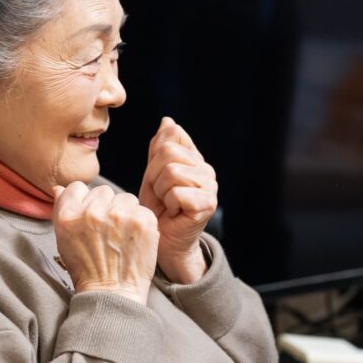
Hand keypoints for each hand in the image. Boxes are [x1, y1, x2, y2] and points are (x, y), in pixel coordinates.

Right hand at [52, 182, 158, 304]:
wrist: (112, 294)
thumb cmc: (86, 270)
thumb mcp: (63, 240)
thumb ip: (61, 210)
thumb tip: (60, 188)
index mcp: (70, 215)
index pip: (78, 187)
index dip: (84, 201)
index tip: (90, 217)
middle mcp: (94, 212)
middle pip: (103, 191)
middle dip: (106, 207)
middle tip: (107, 231)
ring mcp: (120, 216)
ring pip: (125, 198)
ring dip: (125, 212)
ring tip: (122, 235)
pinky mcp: (143, 221)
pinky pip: (143, 209)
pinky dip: (141, 222)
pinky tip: (134, 240)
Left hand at [138, 117, 217, 283]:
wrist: (162, 241)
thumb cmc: (158, 209)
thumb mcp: (153, 174)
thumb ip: (159, 148)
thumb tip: (168, 121)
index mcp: (195, 160)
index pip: (171, 138)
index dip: (155, 161)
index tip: (157, 179)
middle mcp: (207, 171)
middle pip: (169, 154)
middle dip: (154, 176)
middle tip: (161, 195)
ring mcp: (210, 187)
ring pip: (171, 172)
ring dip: (161, 191)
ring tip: (168, 204)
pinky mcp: (207, 204)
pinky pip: (177, 192)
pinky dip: (169, 204)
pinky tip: (175, 213)